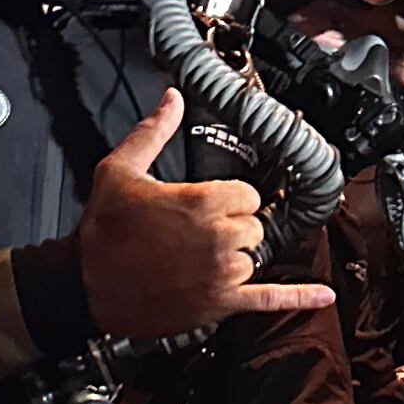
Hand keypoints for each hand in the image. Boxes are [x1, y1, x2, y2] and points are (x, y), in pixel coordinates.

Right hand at [79, 91, 334, 338]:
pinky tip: (322, 297)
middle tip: (198, 232)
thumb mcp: (120, 170)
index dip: (230, 198)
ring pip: (255, 257)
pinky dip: (298, 298)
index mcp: (202, 200)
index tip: (208, 204)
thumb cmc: (101, 230)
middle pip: (255, 225)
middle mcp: (219, 237)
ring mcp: (221, 274)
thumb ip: (154, 131)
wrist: (82, 284)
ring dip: (235, 257)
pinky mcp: (218, 305)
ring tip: (198, 257)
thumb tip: (172, 98)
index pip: (249, 193)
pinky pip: (267, 300)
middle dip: (233, 226)